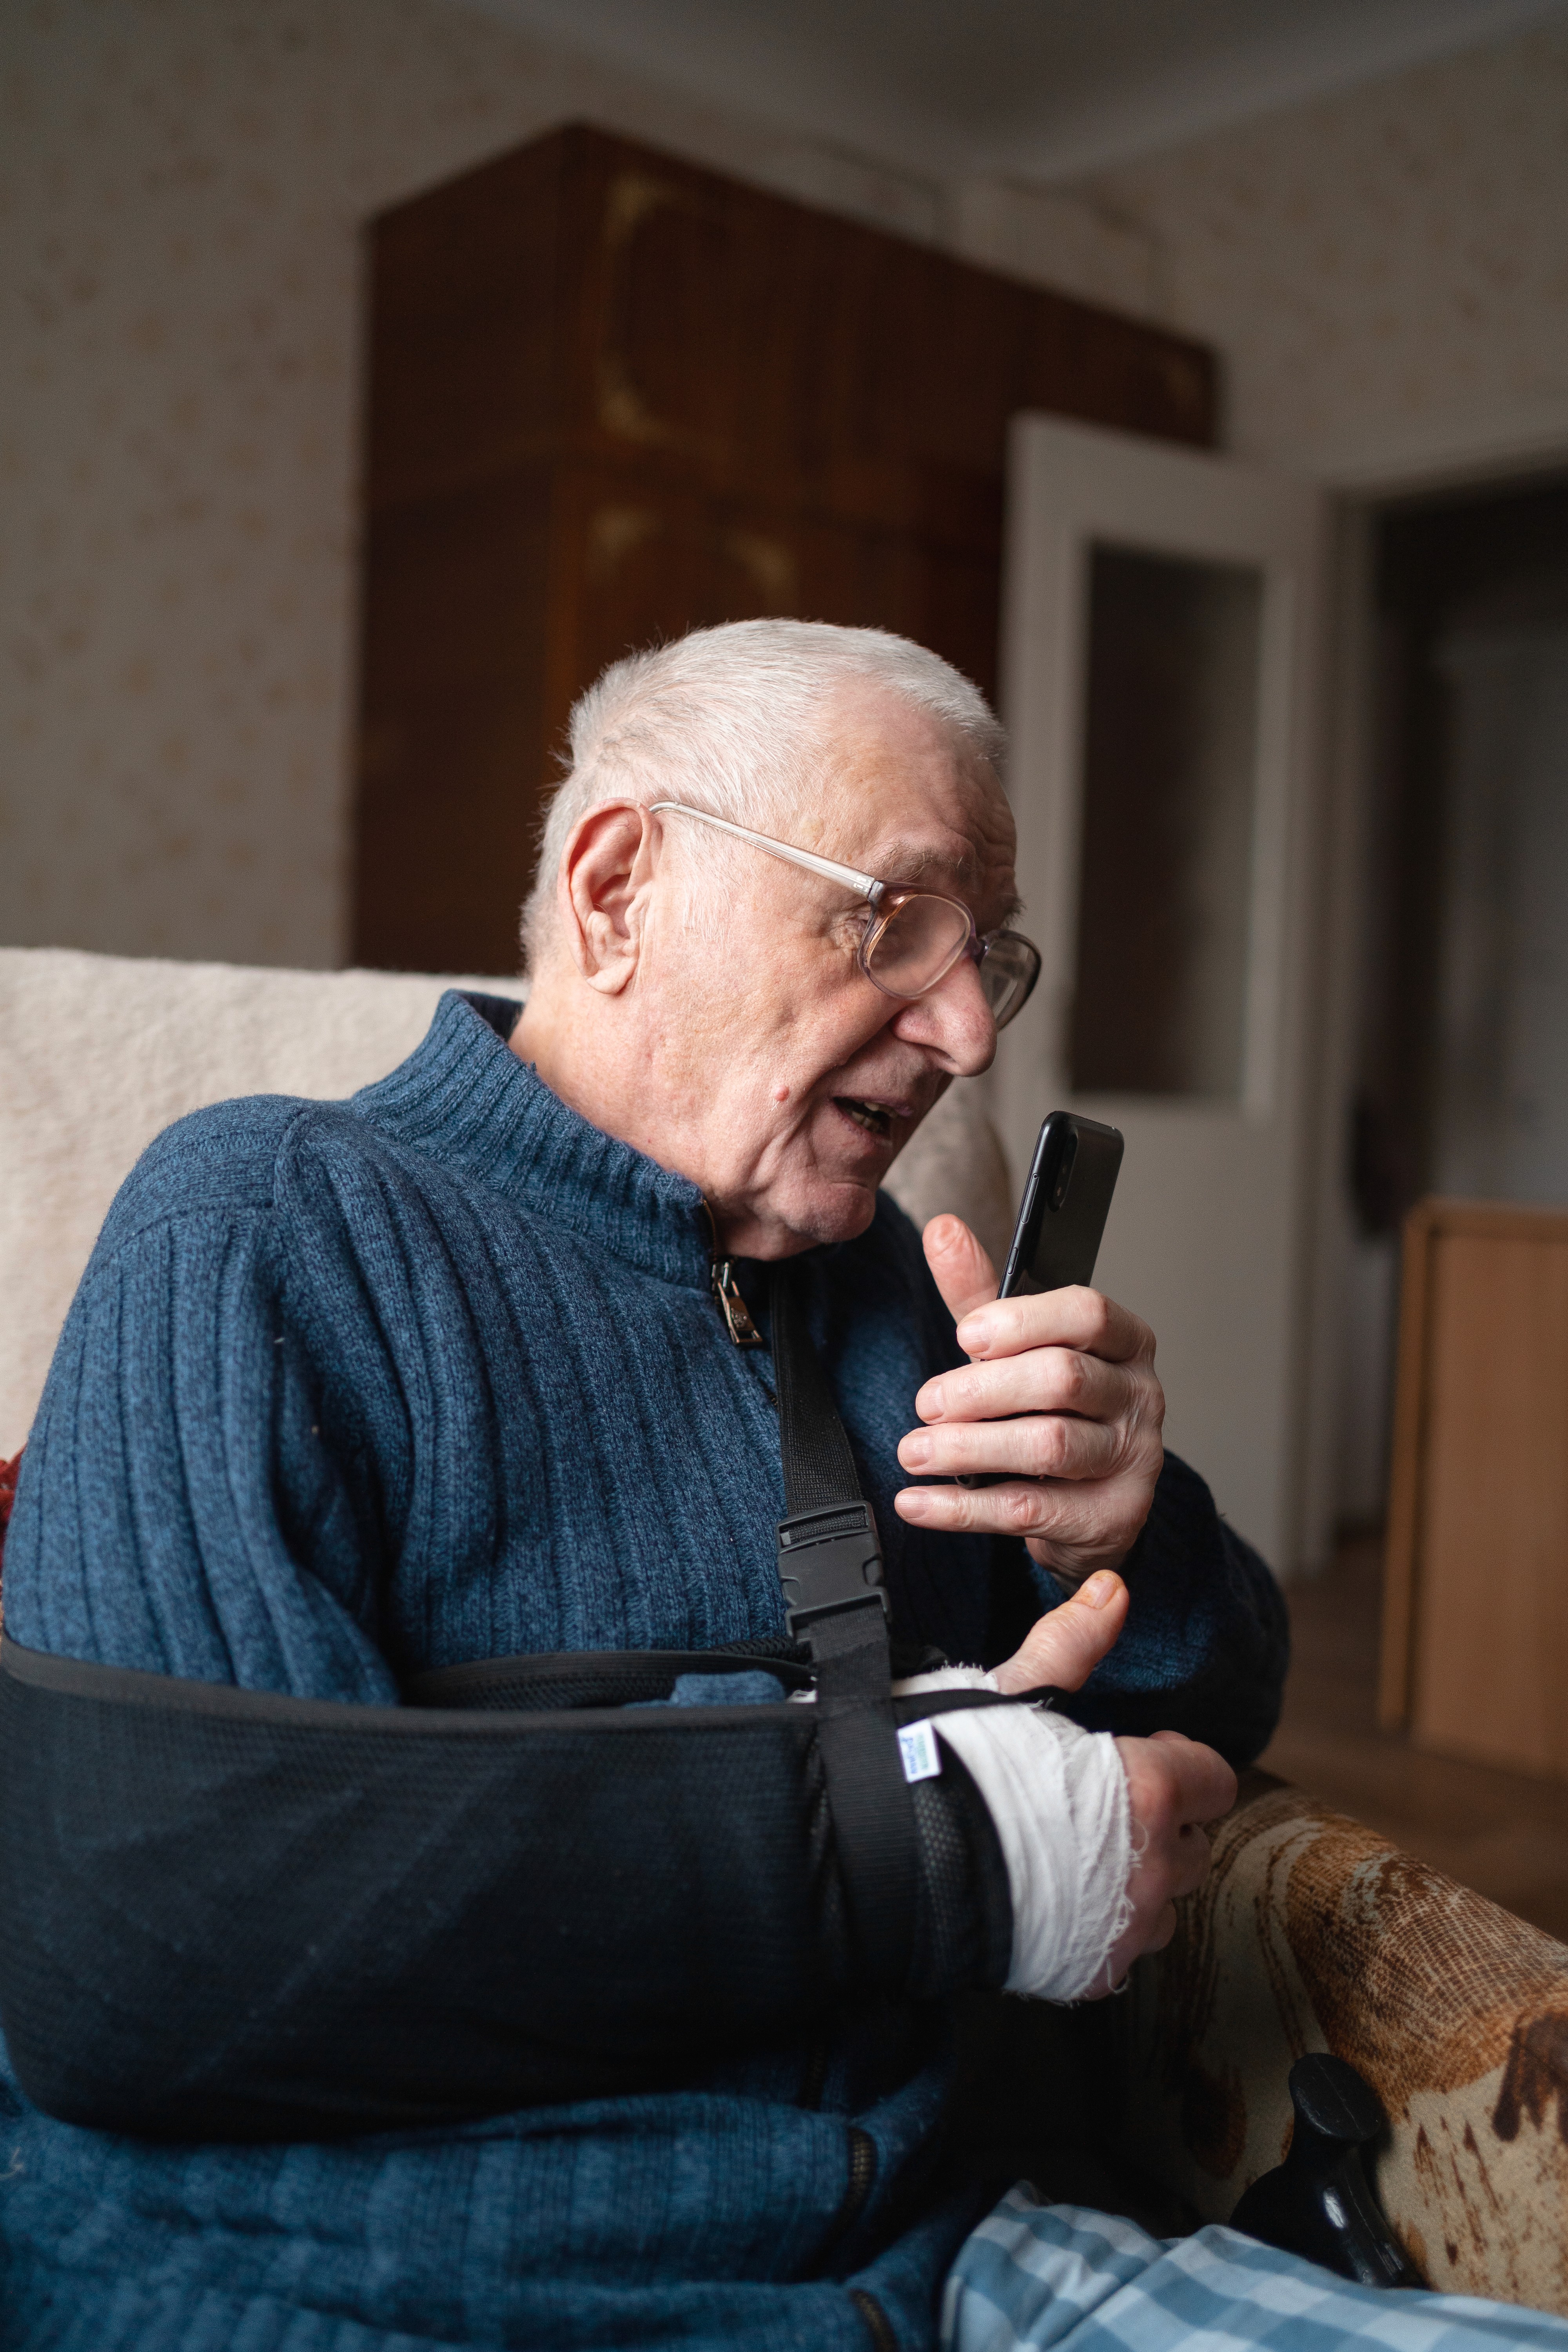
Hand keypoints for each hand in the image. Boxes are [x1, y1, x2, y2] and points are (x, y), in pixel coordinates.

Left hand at [893, 1214, 1164, 1583]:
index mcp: (1125, 1341)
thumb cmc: (1052, 1411)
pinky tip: (916, 1502)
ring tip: (913, 1451)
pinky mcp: (1111, 1516)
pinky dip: (964, 1508)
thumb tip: (942, 1229)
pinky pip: (1031, 1509)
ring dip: (969, 1449)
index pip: (1088, 1313)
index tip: (965, 1335)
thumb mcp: (1016, 1348)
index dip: (1023, 1321)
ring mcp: (1133, 1459)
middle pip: (1064, 1378)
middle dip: (983, 1389)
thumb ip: (981, 1295)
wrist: (1088, 1503)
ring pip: (1051, 1446)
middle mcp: (1141, 1395)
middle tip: (926, 1403)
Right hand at [966, 1574, 1234, 1999]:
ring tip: (1076, 1851)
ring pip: (1167, 1901)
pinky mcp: (1096, 1972)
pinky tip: (1056, 1896)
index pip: (1213, 1777)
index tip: (1134, 1753)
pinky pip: (1125, 1948)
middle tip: (1098, 1801)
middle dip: (1160, 1818)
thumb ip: (1074, 1643)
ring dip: (1138, 1876)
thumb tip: (1114, 1589)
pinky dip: (1103, 1924)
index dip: (1177, 1759)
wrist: (889, 1857)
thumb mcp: (1011, 1690)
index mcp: (1149, 1791)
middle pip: (1196, 1841)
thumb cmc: (949, 1767)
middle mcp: (1154, 1865)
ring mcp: (1127, 1926)